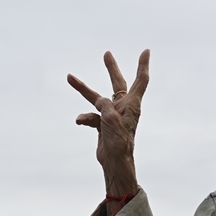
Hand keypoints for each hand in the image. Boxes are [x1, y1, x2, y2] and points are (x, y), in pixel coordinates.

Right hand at [69, 50, 150, 208]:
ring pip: (96, 99)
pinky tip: (80, 122)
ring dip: (83, 89)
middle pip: (117, 83)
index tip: (145, 51)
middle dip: (111, 69)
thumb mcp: (112, 121)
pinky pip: (91, 116)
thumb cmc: (119, 144)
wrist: (114, 163)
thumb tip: (100, 101)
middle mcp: (123, 107)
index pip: (140, 80)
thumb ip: (106, 107)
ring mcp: (112, 116)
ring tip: (70, 77)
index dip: (143, 65)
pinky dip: (85, 118)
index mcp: (131, 104)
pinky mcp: (102, 124)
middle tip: (107, 54)